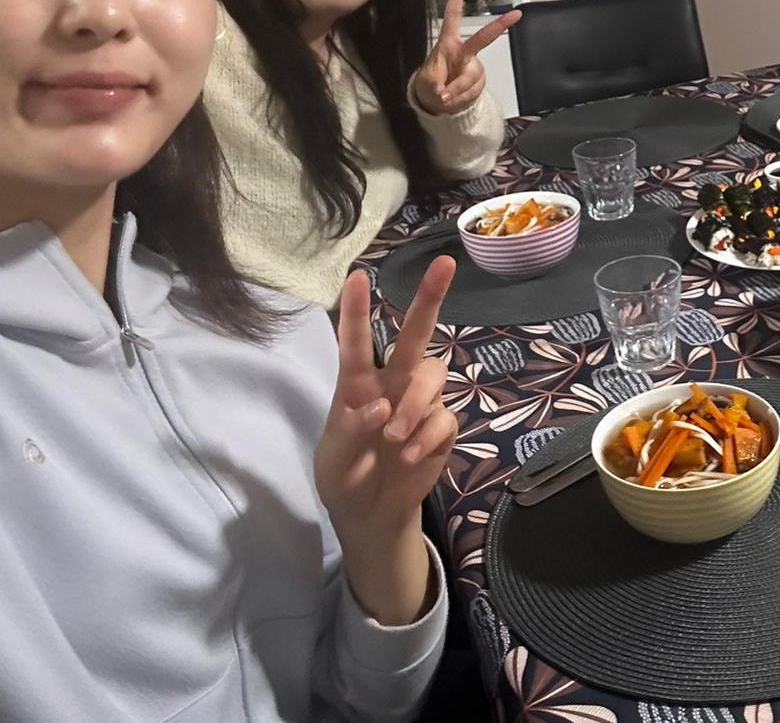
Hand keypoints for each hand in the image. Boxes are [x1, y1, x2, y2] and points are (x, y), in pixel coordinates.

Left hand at [314, 258, 458, 623]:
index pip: (355, 341)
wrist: (371, 517)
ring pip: (433, 375)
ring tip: (396, 439)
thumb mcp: (334, 460)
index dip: (357, 310)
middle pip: (415, 335)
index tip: (357, 276)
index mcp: (357, 385)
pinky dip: (427, 435)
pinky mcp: (442, 428)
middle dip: (430, 297)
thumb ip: (353, 430)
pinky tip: (409, 456)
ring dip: (416, 403)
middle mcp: (392, 384)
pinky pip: (444, 417)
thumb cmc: (344, 478)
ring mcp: (420, 405)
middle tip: (446, 263)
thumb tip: (381, 407)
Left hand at [410, 0, 520, 114]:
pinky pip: (474, 92)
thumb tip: (445, 92)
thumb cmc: (429, 84)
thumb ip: (435, 86)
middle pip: (483, 38)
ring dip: (458, 92)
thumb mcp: (425, 83)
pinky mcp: (479, 80)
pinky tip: (454, 99)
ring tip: (446, 97)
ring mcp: (473, 66)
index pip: (452, 17)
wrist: (438, 102)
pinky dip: (462, 99)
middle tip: (515, 15)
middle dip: (499, 25)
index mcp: (448, 44)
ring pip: (472, 78)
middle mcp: (463, 52)